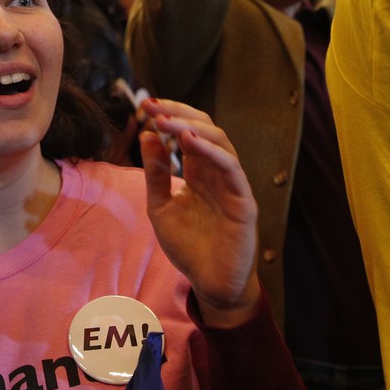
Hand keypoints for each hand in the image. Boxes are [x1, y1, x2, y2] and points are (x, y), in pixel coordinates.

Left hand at [139, 98, 260, 327]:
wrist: (209, 283)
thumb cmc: (188, 247)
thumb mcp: (161, 206)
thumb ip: (156, 174)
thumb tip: (148, 136)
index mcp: (199, 172)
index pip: (188, 132)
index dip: (170, 116)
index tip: (145, 105)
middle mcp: (218, 173)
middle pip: (205, 130)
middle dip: (178, 114)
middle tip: (152, 106)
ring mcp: (233, 185)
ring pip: (220, 143)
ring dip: (192, 127)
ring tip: (167, 121)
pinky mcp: (243, 202)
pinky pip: (232, 169)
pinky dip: (212, 152)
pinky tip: (189, 142)